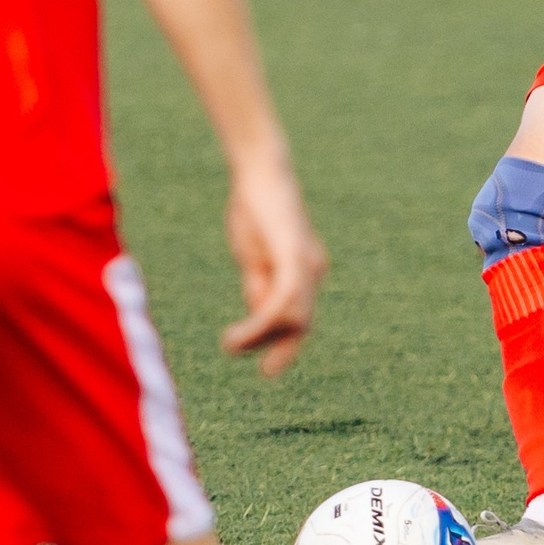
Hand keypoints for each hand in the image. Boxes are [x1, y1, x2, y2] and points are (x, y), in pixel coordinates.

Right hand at [220, 155, 325, 374]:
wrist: (260, 172)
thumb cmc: (255, 210)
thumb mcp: (256, 257)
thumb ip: (261, 286)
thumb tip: (261, 319)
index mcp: (307, 272)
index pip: (301, 320)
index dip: (285, 348)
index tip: (268, 372)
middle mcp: (315, 271)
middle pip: (299, 325)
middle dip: (270, 347)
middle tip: (233, 349)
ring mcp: (307, 264)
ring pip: (293, 319)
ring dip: (259, 337)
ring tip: (229, 343)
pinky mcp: (294, 255)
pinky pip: (286, 299)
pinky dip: (263, 321)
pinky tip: (241, 331)